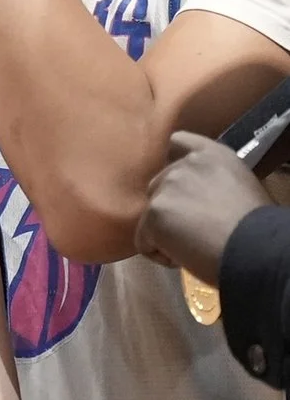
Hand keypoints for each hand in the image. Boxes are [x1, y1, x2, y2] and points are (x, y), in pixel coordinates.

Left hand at [136, 131, 268, 281]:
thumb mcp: (237, 187)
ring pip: (150, 217)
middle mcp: (184, 165)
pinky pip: (143, 241)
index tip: (182, 187)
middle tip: (199, 229)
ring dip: (166, 234)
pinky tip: (186, 257)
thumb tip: (193, 197)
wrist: (255, 247)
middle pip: (158, 187)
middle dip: (171, 210)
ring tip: (197, 245)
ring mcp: (166, 187)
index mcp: (211, 154)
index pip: (177, 142)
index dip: (172, 164)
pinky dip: (159, 254)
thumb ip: (209, 182)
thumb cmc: (255, 226)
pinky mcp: (154, 212)